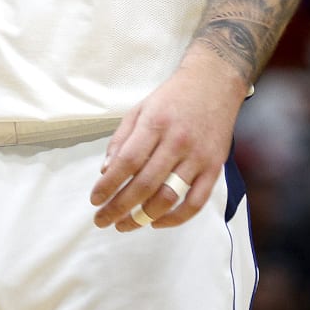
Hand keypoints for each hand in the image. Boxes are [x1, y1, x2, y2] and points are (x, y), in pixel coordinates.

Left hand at [89, 54, 245, 230]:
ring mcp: (198, 157)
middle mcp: (177, 142)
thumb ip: (121, 140)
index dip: (108, 185)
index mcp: (155, 124)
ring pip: (169, 197)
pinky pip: (196, 202)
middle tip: (102, 220)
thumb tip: (105, 172)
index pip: (127, 162)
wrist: (214, 84)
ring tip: (125, 225)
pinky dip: (176, 218)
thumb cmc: (172, 98)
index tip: (95, 200)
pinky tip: (157, 222)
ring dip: (144, 217)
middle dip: (119, 207)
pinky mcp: (214, 168)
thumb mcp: (140, 109)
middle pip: (145, 184)